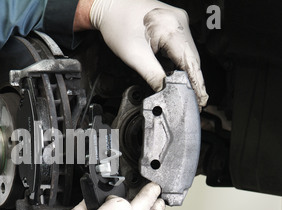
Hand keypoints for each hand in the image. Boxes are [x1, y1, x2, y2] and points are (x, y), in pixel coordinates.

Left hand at [76, 0, 208, 106]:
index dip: (197, 83)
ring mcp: (178, 21)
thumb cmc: (118, 25)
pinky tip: (178, 72)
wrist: (110, 8)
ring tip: (188, 89)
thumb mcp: (134, 55)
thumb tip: (164, 90)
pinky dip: (181, 61)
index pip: (191, 62)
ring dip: (187, 71)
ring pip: (188, 52)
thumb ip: (152, 75)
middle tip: (195, 99)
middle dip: (193, 79)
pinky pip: (182, 46)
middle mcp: (180, 22)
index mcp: (172, 28)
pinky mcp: (174, 23)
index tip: (201, 99)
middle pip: (192, 58)